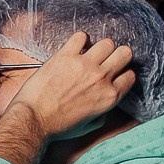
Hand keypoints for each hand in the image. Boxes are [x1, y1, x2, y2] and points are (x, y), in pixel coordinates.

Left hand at [0, 32, 136, 143]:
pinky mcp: (66, 56)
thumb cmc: (58, 126)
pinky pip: (81, 36)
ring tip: (89, 54)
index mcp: (109, 96)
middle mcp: (101, 78)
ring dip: (99, 47)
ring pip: (107, 42)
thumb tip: (105, 103)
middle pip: (125, 53)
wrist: (33, 120)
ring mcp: (84, 65)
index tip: (113, 75)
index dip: (122, 74)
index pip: (130, 75)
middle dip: (117, 55)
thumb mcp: (89, 126)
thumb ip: (102, 113)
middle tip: (105, 61)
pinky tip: (74, 48)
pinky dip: (80, 40)